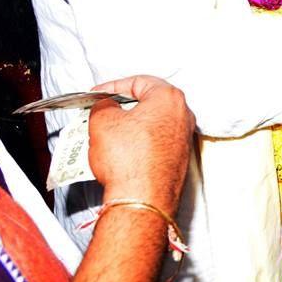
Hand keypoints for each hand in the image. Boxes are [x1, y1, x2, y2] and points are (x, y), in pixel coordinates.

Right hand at [88, 76, 195, 215]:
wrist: (142, 199)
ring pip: (153, 123)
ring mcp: (184, 137)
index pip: (139, 82)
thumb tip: (105, 106)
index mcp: (169, 98)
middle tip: (103, 112)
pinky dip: (139, 142)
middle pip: (149, 102)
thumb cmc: (128, 161)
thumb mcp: (102, 122)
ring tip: (108, 134)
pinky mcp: (180, 157)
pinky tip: (123, 152)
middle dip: (123, 107)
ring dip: (131, 126)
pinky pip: (156, 142)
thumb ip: (103, 106)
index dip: (113, 86)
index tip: (97, 94)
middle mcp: (183, 114)